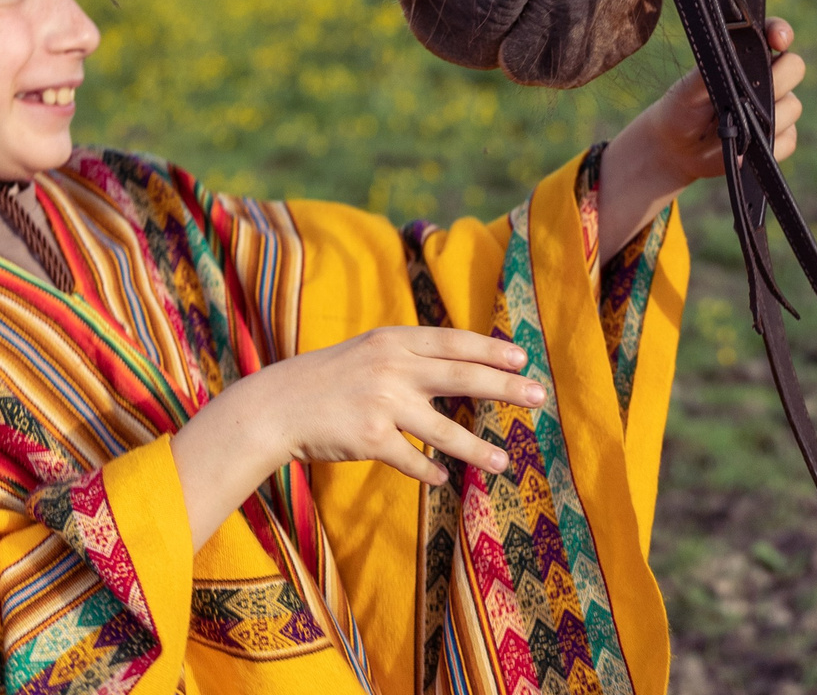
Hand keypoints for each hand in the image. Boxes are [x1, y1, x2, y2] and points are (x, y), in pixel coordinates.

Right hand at [170, 326, 541, 546]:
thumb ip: (408, 355)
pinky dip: (431, 470)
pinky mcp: (370, 438)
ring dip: (477, 448)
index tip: (522, 358)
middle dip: (506, 388)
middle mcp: (393, 366)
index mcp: (394, 339)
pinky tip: (446, 477)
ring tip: (504, 461)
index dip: (491, 349)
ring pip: (444, 429)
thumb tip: (458, 364)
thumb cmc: (328, 379)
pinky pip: (413, 459)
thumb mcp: (368, 351)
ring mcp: (382, 403)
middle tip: (540, 397)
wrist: (277, 405)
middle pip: (463, 376)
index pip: (455, 341)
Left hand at [597, 18, 806, 259]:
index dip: (782, 34)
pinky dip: (772, 148)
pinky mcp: (775, 143)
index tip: (778, 36)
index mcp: (746, 58)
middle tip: (751, 90)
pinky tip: (748, 149)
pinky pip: (791, 142)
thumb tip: (732, 62)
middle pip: (796, 68)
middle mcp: (765, 80)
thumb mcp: (688, 88)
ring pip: (794, 107)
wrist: (672, 150)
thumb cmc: (678, 108)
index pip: (778, 36)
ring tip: (735, 125)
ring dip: (769, 116)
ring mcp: (773, 111)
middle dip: (778, 77)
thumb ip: (710, 73)